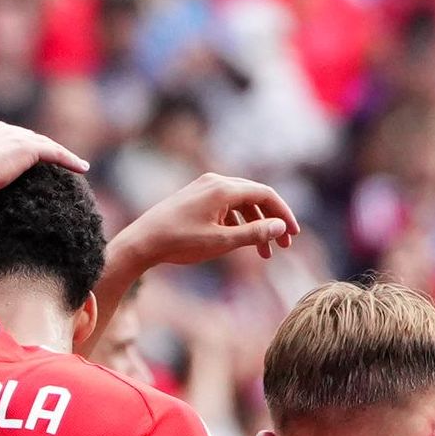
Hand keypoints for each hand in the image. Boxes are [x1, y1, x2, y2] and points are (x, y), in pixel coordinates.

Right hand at [0, 121, 87, 205]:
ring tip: (71, 163)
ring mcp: (8, 137)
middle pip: (18, 135)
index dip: (5, 145)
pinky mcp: (25, 148)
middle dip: (33, 145)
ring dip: (56, 152)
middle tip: (46, 159)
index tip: (13, 156)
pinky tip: (82, 168)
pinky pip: (53, 152)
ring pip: (39, 142)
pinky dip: (68, 158)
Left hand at [111, 173, 300, 275]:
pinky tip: (241, 242)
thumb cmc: (179, 242)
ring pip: (241, 203)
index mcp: (223, 189)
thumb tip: (281, 227)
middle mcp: (215, 182)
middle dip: (272, 221)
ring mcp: (204, 188)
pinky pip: (226, 206)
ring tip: (264, 253)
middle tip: (283, 246)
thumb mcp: (221, 242)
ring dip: (256, 225)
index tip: (293, 236)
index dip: (284, 214)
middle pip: (255, 196)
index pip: (266, 194)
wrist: (141, 242)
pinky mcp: (195, 197)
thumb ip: (254, 233)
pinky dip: (238, 223)